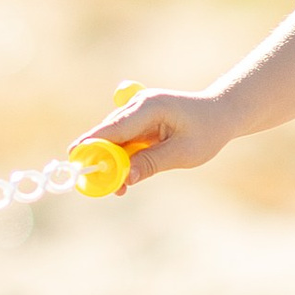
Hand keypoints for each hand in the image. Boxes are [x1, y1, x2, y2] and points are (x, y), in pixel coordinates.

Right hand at [74, 85, 231, 185]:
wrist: (220, 114)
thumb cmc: (207, 131)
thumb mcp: (182, 153)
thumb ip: (151, 163)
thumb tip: (125, 178)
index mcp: (149, 107)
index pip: (114, 128)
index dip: (93, 144)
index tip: (74, 158)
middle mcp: (138, 106)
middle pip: (108, 134)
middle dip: (100, 159)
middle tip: (96, 186)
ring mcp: (137, 113)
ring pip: (113, 140)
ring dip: (112, 163)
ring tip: (118, 188)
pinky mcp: (138, 122)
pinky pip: (123, 142)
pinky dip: (121, 159)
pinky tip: (126, 178)